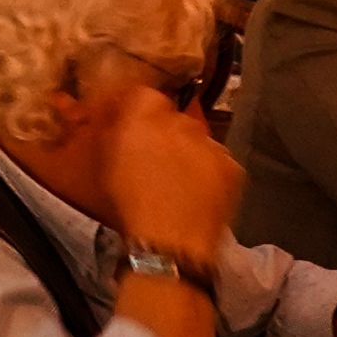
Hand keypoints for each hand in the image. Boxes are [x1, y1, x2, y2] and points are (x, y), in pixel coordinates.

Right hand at [98, 83, 240, 268]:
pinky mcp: (232, 166)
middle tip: (155, 157)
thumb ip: (110, 130)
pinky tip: (199, 191)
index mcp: (142, 115)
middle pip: (173, 117)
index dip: (136, 108)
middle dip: (165, 131)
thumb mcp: (104, 162)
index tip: (130, 123)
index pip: (143, 94)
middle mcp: (180, 121)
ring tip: (179, 178)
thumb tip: (112, 114)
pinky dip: (209, 170)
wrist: (170, 242)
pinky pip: (218, 160)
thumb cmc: (127, 204)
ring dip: (189, 150)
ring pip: (198, 138)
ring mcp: (210, 143)